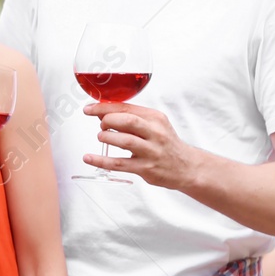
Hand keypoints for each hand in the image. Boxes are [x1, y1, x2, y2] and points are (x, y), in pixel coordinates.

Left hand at [82, 103, 198, 188]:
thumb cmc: (165, 143)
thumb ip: (130, 117)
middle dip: (107, 120)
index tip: (89, 108)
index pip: (126, 108)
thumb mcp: (154, 125)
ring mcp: (151, 151)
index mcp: (155, 118)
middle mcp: (155, 133)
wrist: (186, 167)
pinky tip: (88, 158)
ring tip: (102, 137)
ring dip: (106, 138)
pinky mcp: (145, 168)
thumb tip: (102, 112)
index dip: (103, 107)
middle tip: (102, 125)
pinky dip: (101, 160)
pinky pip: (119, 164)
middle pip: (127, 121)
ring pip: (124, 141)